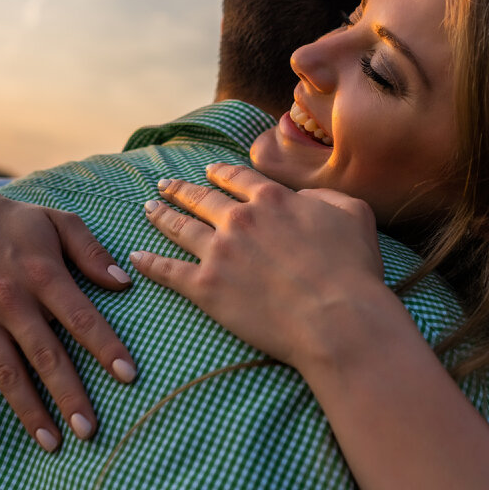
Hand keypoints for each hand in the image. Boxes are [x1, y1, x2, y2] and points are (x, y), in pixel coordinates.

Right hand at [0, 178, 137, 450]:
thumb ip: (91, 251)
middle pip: (44, 354)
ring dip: (29, 409)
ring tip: (52, 443)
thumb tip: (124, 282)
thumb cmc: (17, 223)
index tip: (128, 375)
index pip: (80, 316)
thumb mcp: (59, 222)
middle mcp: (10, 299)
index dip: (105, 346)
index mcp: (42, 273)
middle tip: (90, 430)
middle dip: (68, 394)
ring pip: (7, 371)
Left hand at [128, 163, 393, 370]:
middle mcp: (240, 219)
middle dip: (181, 189)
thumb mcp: (353, 213)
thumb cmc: (352, 269)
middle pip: (202, 198)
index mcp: (272, 200)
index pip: (237, 179)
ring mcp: (219, 252)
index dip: (220, 173)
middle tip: (164, 184)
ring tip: (149, 208)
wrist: (337, 319)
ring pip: (180, 227)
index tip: (208, 170)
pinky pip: (168, 271)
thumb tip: (304, 197)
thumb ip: (324, 196)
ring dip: (162, 215)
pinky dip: (149, 263)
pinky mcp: (206, 288)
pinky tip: (135, 257)